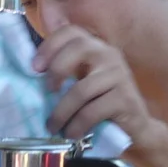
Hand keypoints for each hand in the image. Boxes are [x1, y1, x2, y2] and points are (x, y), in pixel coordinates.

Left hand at [35, 26, 159, 142]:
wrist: (137, 129)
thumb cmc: (103, 106)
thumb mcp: (84, 82)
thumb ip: (65, 73)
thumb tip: (31, 75)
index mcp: (96, 48)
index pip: (72, 32)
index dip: (50, 45)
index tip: (35, 68)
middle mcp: (110, 55)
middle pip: (79, 48)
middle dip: (56, 70)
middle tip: (47, 92)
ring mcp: (120, 76)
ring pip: (81, 90)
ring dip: (61, 112)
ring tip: (53, 127)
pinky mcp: (125, 100)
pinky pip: (92, 112)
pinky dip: (76, 125)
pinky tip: (71, 134)